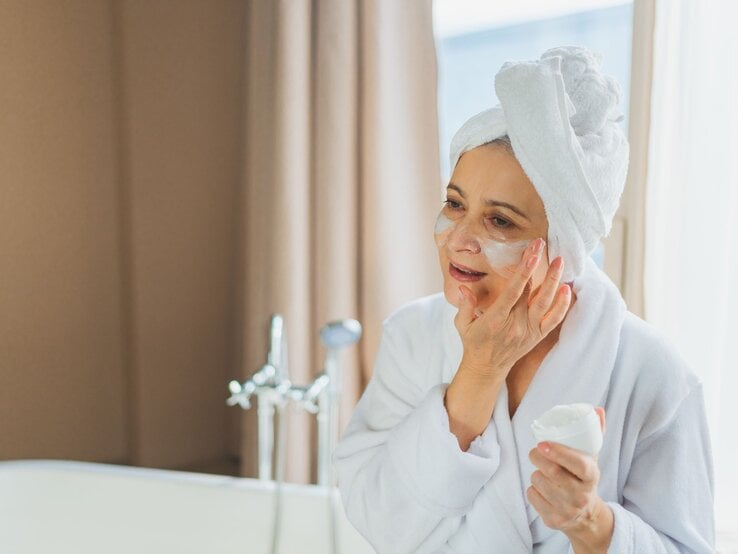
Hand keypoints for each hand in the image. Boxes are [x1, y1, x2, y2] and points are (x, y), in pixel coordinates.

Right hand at [454, 237, 570, 378]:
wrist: (487, 368)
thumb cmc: (473, 342)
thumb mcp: (462, 324)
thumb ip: (465, 305)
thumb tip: (464, 288)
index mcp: (496, 319)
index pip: (513, 292)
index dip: (523, 272)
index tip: (531, 254)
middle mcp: (515, 325)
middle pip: (531, 292)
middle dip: (538, 267)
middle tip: (543, 246)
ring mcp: (529, 331)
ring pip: (545, 303)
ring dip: (554, 280)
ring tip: (559, 261)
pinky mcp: (537, 336)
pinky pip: (554, 319)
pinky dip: (562, 304)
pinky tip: (566, 288)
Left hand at [527, 408, 613, 550]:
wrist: (586, 517)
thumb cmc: (583, 478)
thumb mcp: (591, 458)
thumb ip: (594, 433)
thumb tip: (597, 409)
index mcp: (592, 477)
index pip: (578, 464)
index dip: (559, 453)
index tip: (543, 443)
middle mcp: (581, 496)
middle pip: (552, 472)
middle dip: (538, 457)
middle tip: (536, 451)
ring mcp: (567, 510)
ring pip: (538, 481)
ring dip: (536, 473)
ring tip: (544, 472)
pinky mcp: (553, 520)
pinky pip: (532, 496)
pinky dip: (533, 489)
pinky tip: (542, 489)